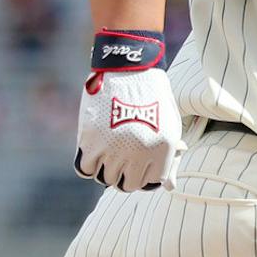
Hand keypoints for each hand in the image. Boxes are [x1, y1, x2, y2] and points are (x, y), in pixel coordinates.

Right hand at [76, 59, 181, 190]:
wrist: (129, 69)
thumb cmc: (153, 96)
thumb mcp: (170, 125)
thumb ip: (169, 157)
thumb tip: (170, 187)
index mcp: (162, 151)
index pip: (151, 182)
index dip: (143, 175)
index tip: (137, 165)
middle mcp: (138, 154)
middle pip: (127, 184)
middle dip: (124, 176)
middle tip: (120, 161)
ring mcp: (113, 148)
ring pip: (106, 178)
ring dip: (106, 169)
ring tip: (107, 153)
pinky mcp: (90, 140)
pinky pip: (85, 169)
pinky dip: (88, 164)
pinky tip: (93, 152)